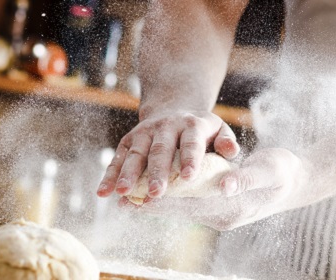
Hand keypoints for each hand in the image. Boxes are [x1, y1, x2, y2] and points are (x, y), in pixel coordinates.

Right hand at [97, 110, 239, 198]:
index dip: (190, 158)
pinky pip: (117, 159)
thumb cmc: (201, 130)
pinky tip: (103, 193)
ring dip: (127, 174)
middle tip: (156, 192)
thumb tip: (232, 152)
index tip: (189, 177)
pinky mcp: (128, 141)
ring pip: (135, 154)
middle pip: (160, 150)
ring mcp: (144, 133)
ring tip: (123, 193)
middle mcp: (165, 126)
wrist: (173, 108)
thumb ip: (226, 141)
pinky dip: (109, 176)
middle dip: (157, 172)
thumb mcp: (218, 129)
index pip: (191, 142)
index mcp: (191, 125)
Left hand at [120, 148, 307, 230]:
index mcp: (232, 208)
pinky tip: (149, 194)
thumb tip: (225, 185)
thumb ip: (245, 178)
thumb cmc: (283, 172)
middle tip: (122, 198)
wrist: (296, 181)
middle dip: (151, 204)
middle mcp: (222, 216)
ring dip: (155, 203)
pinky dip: (168, 199)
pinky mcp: (216, 208)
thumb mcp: (268, 171)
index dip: (165, 200)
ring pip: (180, 209)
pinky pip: (187, 204)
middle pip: (180, 210)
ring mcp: (218, 214)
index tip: (140, 196)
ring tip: (126, 198)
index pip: (191, 205)